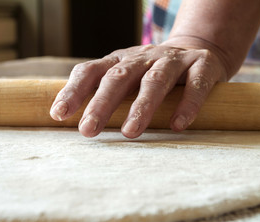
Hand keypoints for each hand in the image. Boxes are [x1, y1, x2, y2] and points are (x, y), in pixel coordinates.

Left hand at [50, 43, 227, 137]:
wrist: (197, 51)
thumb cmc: (150, 74)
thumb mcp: (125, 78)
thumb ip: (102, 93)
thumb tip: (68, 119)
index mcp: (118, 62)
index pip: (90, 72)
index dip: (73, 91)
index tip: (58, 115)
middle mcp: (142, 58)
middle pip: (118, 78)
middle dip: (101, 104)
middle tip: (88, 130)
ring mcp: (172, 60)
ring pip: (154, 81)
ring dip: (141, 107)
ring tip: (129, 133)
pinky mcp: (201, 65)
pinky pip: (194, 84)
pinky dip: (186, 104)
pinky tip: (177, 125)